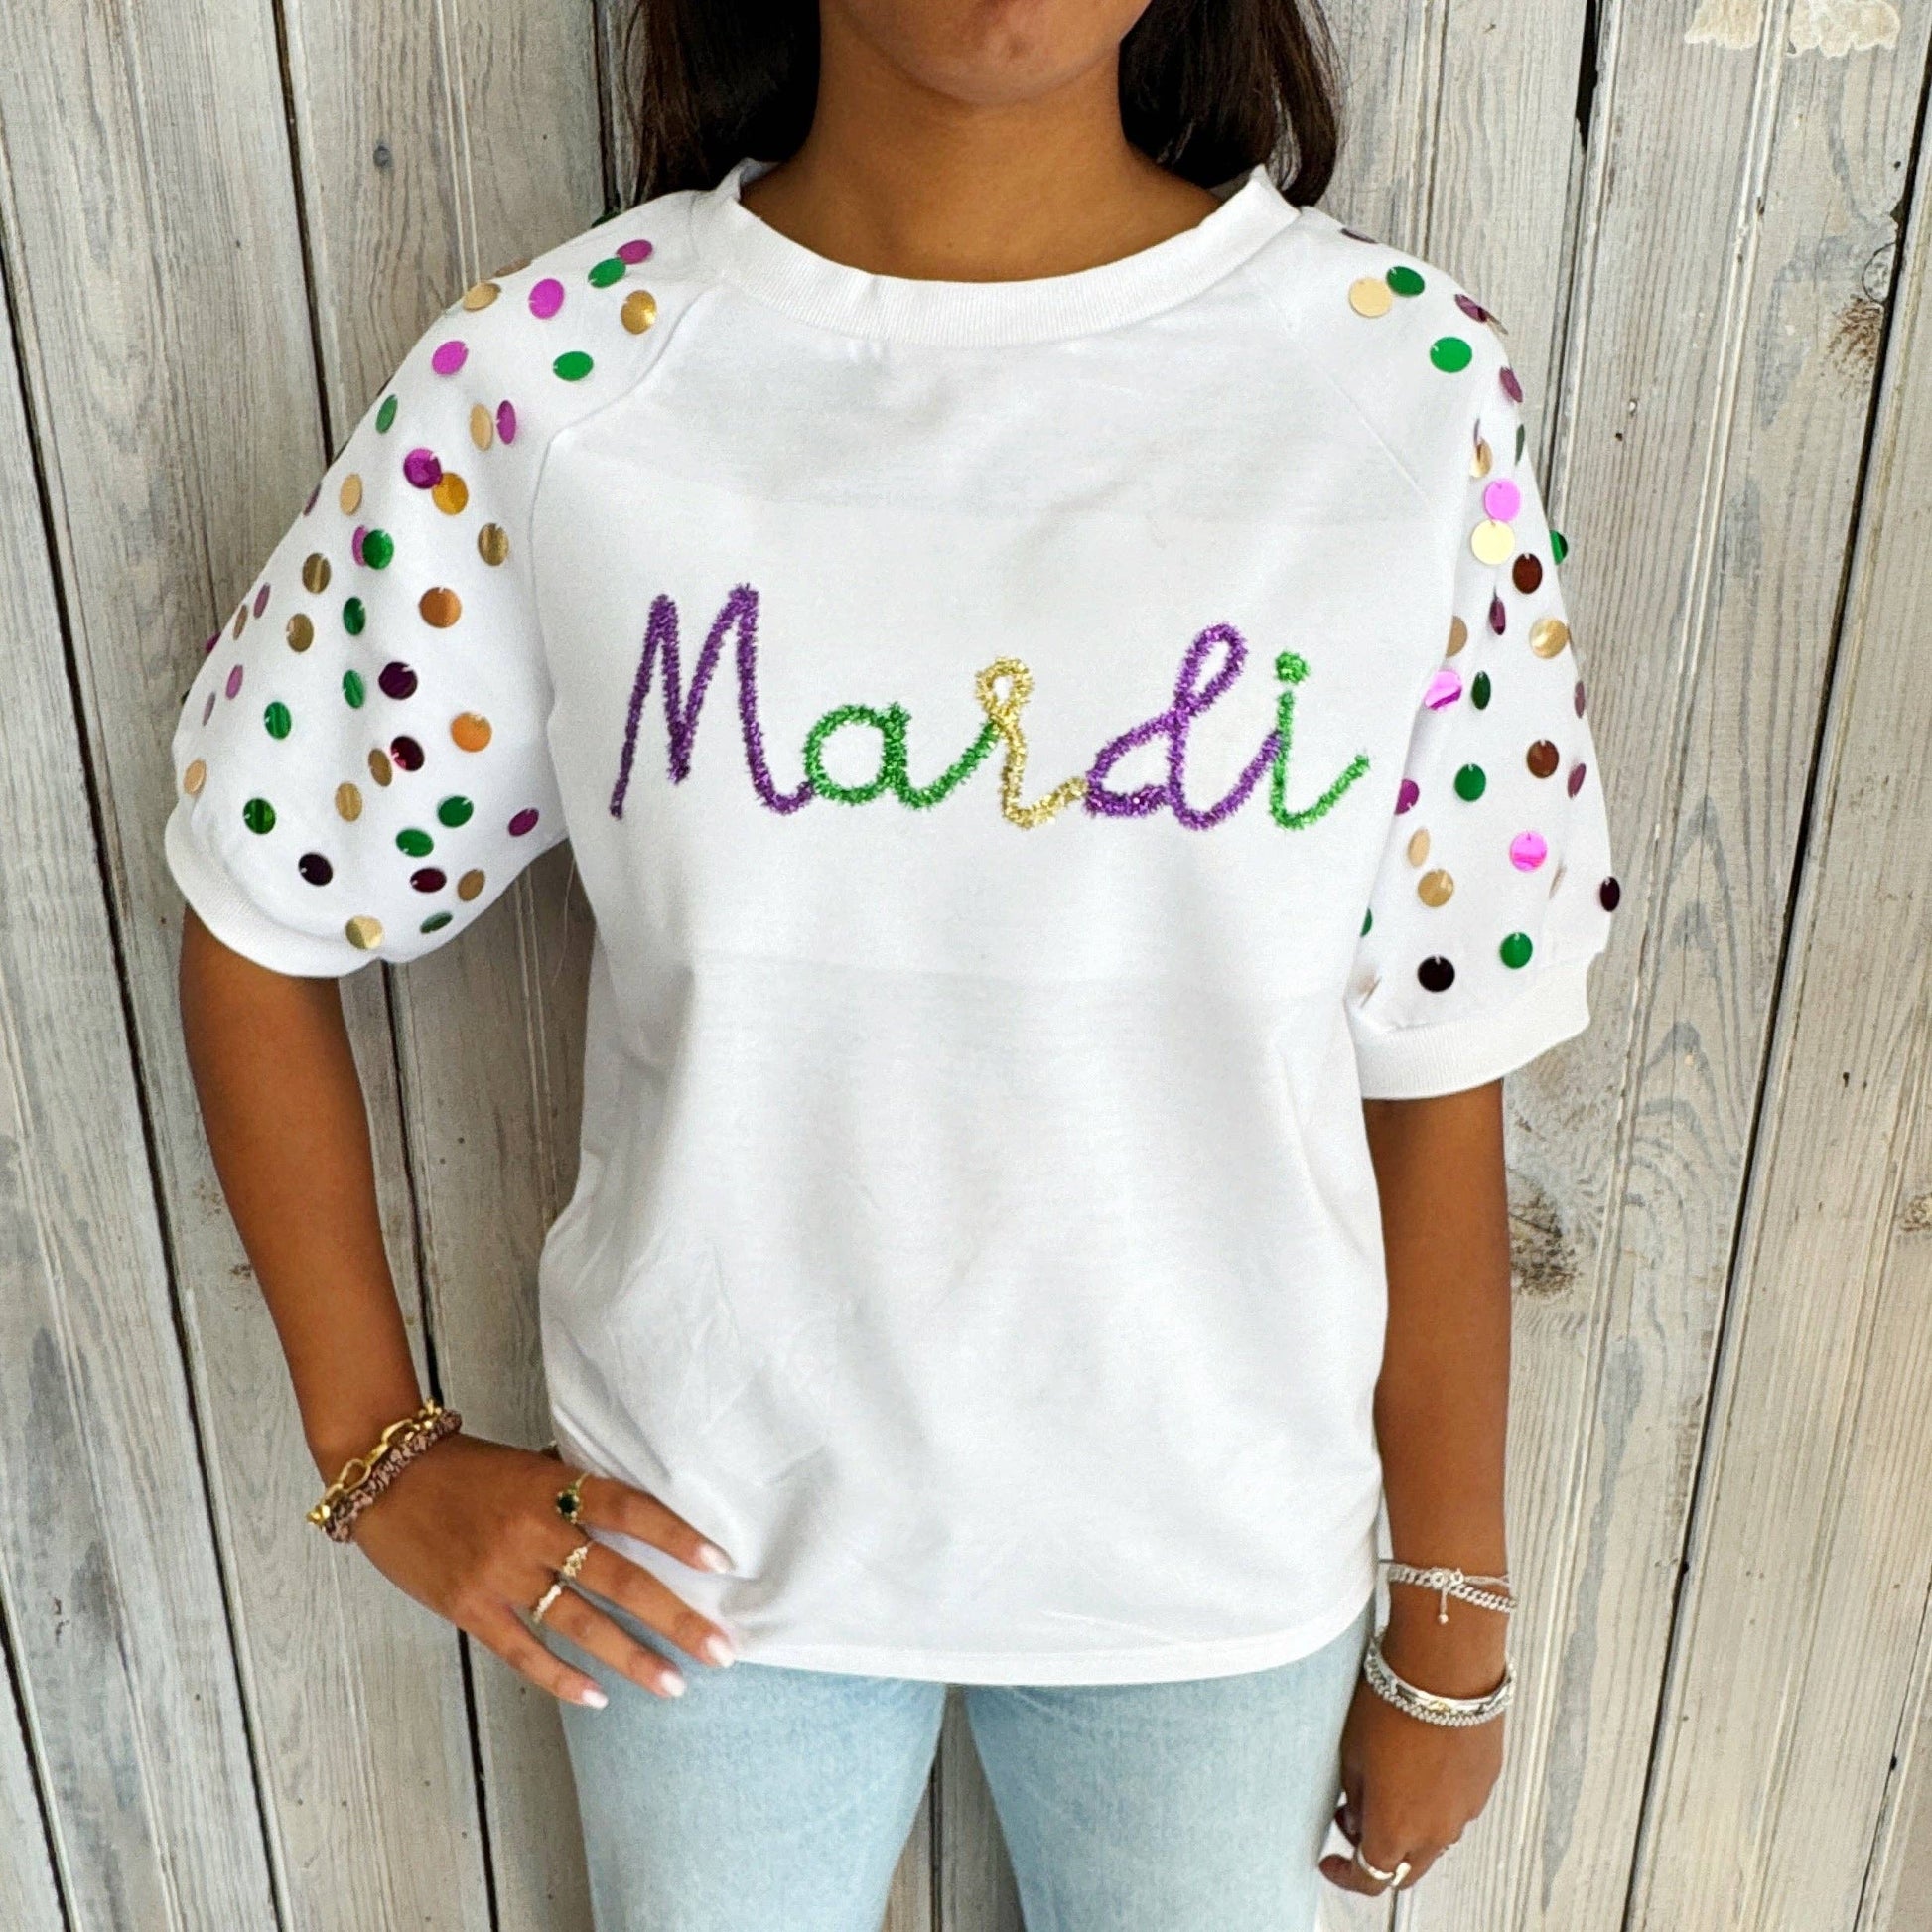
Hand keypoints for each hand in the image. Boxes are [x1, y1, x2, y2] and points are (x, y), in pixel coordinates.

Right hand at [344, 1432, 736, 1704]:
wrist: (386, 1477)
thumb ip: (575, 1487)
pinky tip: (599, 1696)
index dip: (677, 1536)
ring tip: (673, 1683)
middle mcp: (534, 1530)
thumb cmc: (466, 1468)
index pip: (630, 1510)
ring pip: (579, 1624)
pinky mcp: (470, 1608)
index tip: (720, 1564)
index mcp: (553, 1485)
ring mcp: (501, 1574)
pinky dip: (561, 1677)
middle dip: (674, 1618)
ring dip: (631, 1657)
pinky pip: (524, 1650)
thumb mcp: (529, 1464)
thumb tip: (634, 1510)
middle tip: (719, 1650)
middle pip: (618, 1578)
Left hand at [1319, 1604, 1507, 1894]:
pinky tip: (1418, 1763)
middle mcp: (1437, 1830)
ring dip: (1408, 1825)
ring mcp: (1466, 1809)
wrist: (1445, 1665)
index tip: (1331, 1861)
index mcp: (1397, 1829)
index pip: (1371, 1878)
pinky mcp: (1484, 1784)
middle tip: (1355, 1821)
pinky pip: (1456, 1806)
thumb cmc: (1393, 1701)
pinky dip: (1434, 1799)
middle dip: (1378, 1855)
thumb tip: (1357, 1815)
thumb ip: (1355, 1797)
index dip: (1346, 1875)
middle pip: (1406, 1868)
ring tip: (1386, 1782)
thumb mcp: (1351, 1752)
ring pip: (1433, 1837)